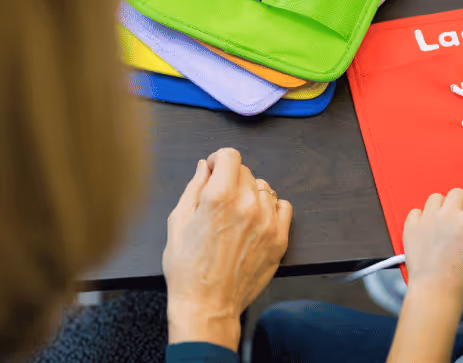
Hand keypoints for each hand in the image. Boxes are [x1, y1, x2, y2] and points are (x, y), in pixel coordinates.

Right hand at [163, 148, 291, 349]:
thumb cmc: (187, 269)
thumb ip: (194, 187)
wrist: (207, 306)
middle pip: (246, 171)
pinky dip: (271, 208)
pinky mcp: (279, 239)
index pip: (230, 155)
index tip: (214, 171)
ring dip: (250, 193)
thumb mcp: (178, 222)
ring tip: (236, 214)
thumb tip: (204, 166)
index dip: (219, 160)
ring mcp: (267, 222)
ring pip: (264, 188)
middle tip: (219, 200)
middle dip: (231, 178)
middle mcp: (247, 205)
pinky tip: (255, 221)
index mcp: (219, 197)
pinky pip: (283, 207)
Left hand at [402, 189, 462, 304]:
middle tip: (462, 220)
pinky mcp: (412, 226)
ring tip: (444, 224)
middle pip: (458, 193)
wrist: (436, 291)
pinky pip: (416, 211)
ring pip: (436, 198)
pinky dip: (422, 218)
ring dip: (442, 207)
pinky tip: (428, 230)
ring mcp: (428, 219)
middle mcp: (449, 215)